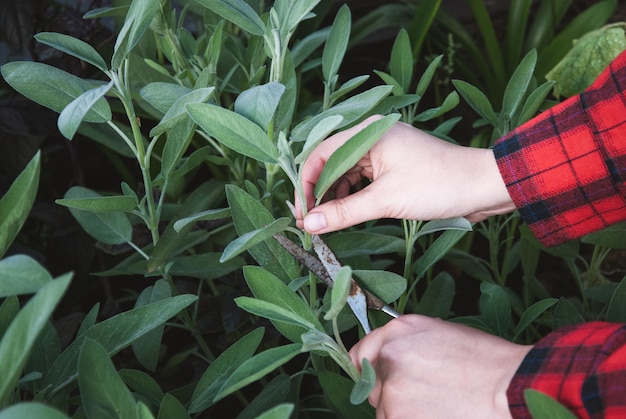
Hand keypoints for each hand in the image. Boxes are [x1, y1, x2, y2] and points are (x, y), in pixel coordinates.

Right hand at [296, 116, 515, 233]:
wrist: (484, 186)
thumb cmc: (439, 184)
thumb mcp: (386, 200)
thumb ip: (344, 212)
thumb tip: (310, 225)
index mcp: (367, 133)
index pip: (321, 154)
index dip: (306, 184)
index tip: (301, 213)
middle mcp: (372, 138)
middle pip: (331, 164)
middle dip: (319, 194)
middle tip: (310, 224)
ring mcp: (383, 153)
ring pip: (347, 175)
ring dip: (335, 198)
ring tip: (326, 224)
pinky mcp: (394, 168)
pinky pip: (363, 181)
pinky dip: (353, 198)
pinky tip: (347, 216)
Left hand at [349, 315, 531, 418]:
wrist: (509, 388)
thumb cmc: (486, 361)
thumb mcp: (440, 333)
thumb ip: (406, 343)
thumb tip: (388, 358)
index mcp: (399, 332)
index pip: (360, 355)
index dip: (368, 369)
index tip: (379, 379)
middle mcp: (389, 357)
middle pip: (371, 385)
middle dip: (390, 393)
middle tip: (422, 395)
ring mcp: (393, 391)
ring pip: (384, 410)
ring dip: (402, 412)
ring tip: (437, 406)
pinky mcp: (399, 417)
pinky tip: (439, 414)